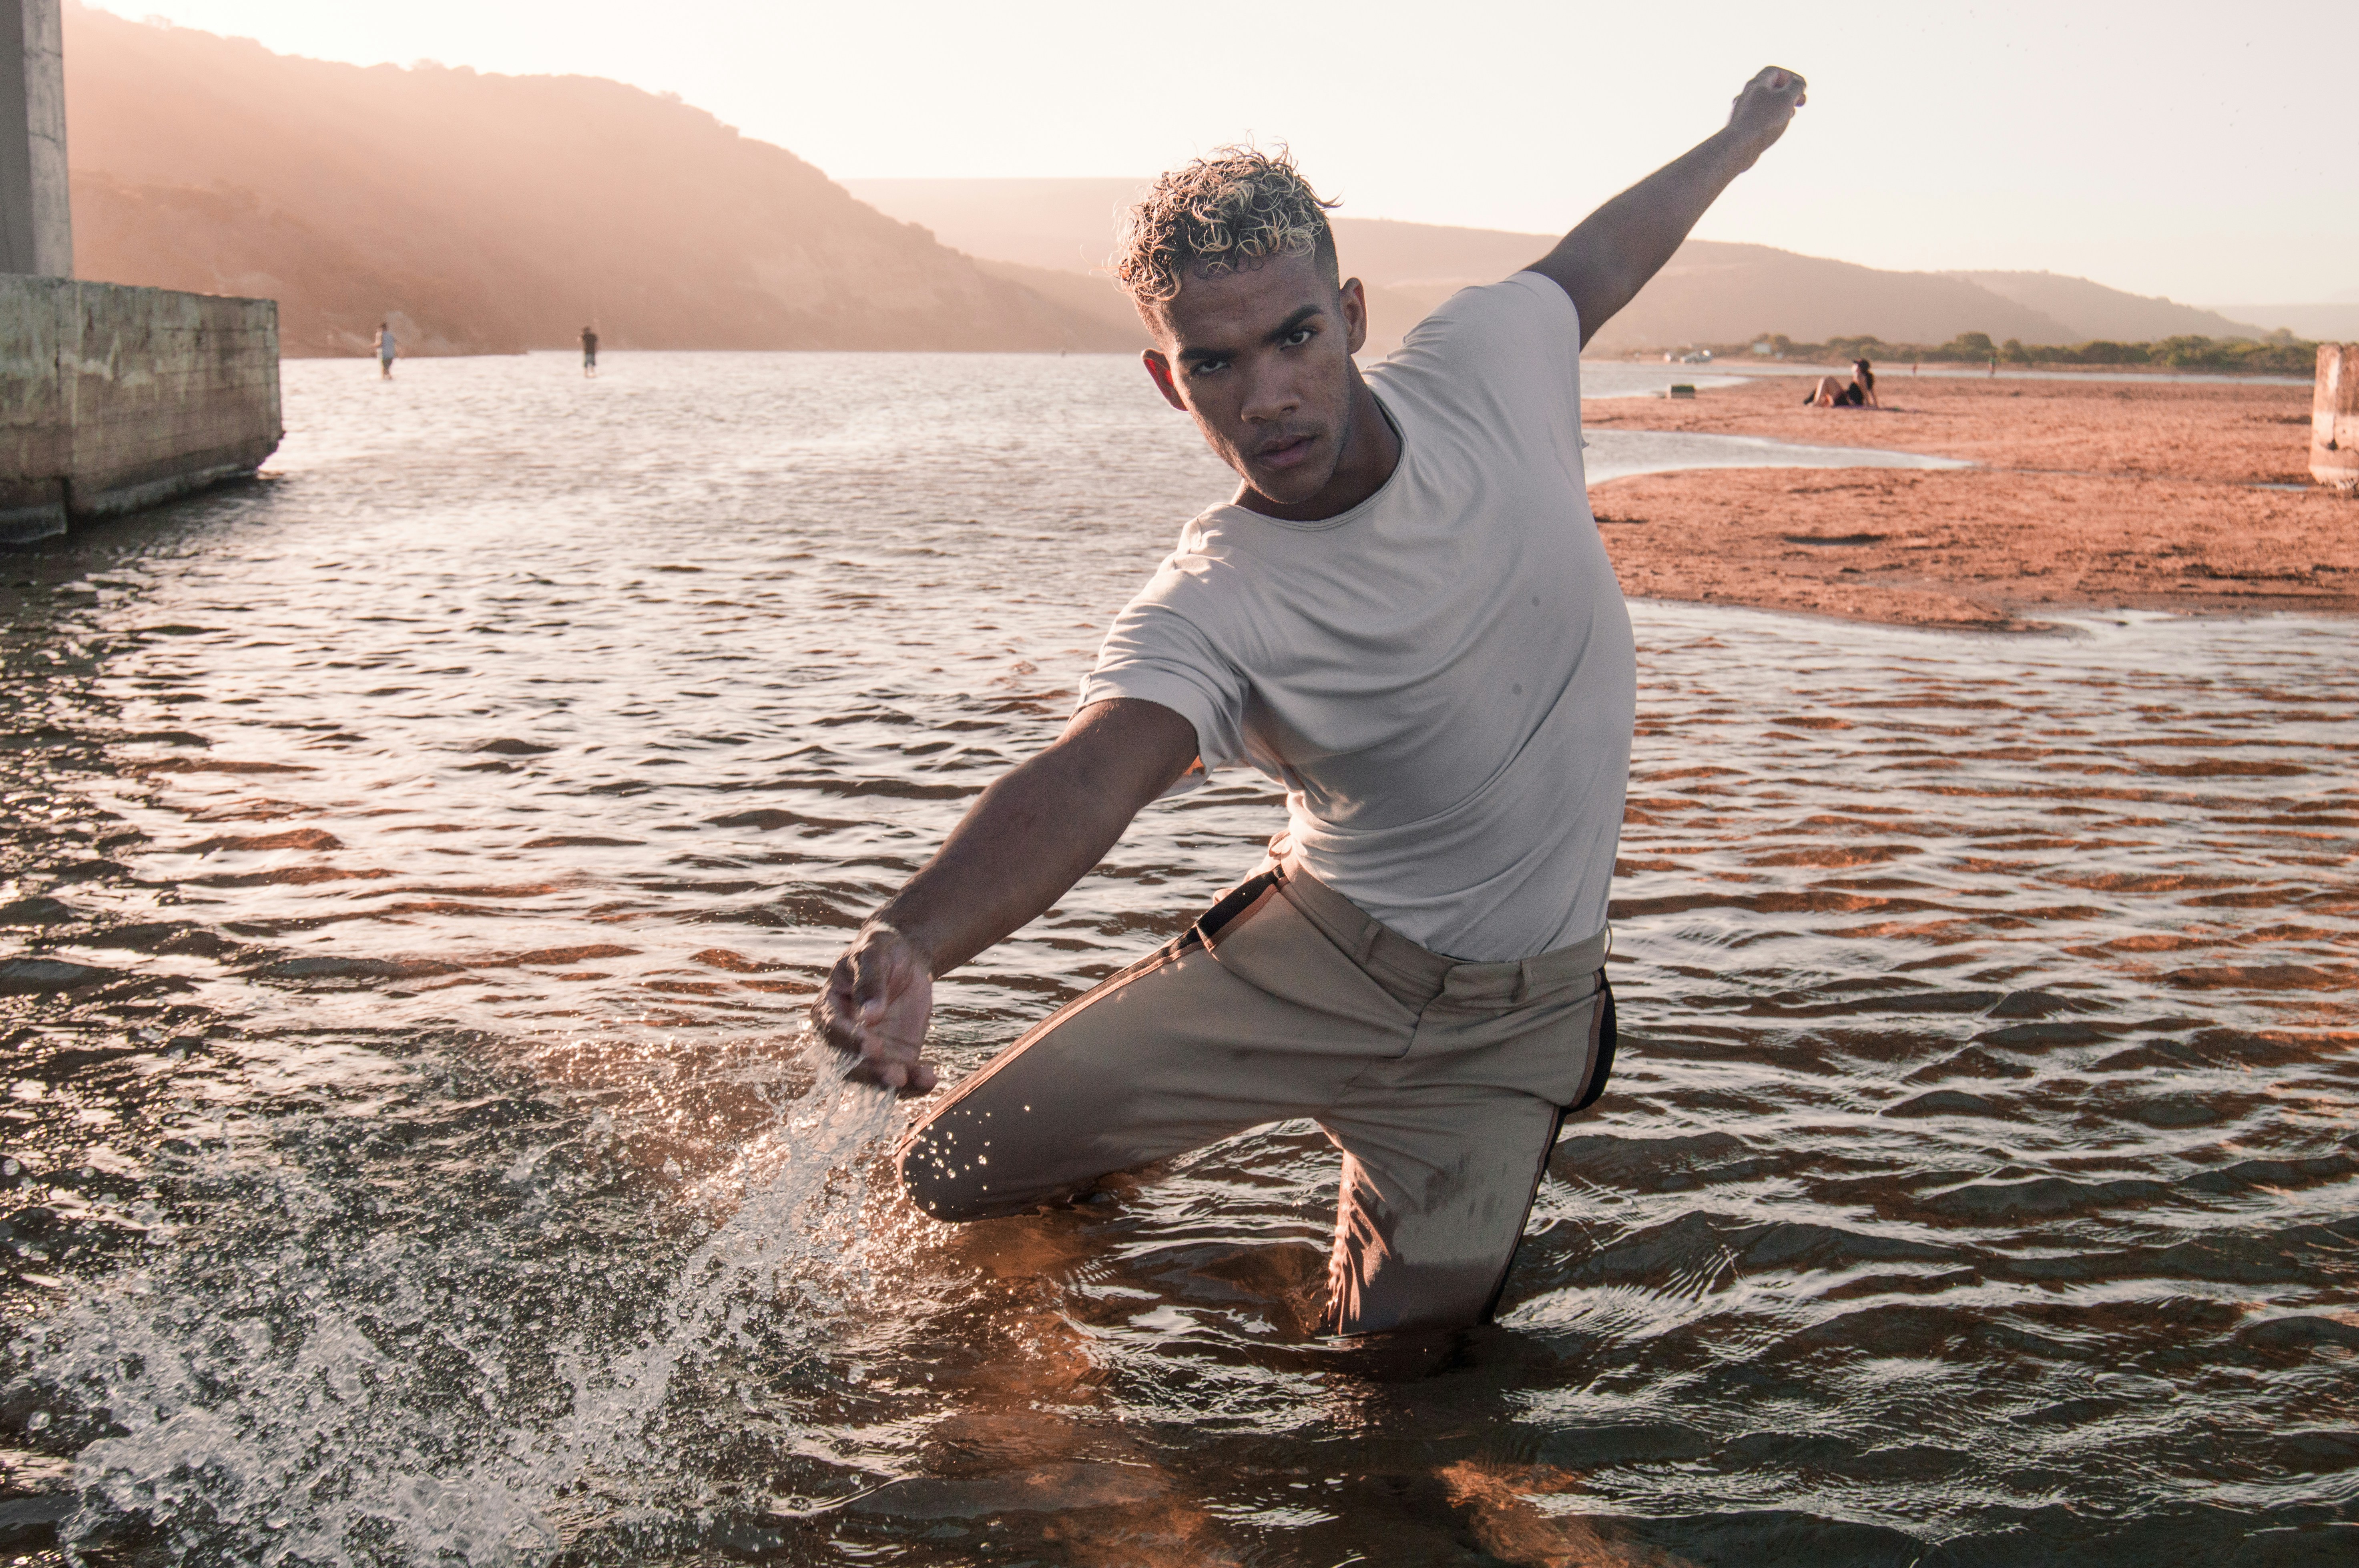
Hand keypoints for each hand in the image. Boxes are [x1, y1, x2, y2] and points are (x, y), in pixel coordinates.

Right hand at [810, 922, 938, 1091]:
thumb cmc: (880, 950)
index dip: (849, 1040)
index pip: (833, 1031)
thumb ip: (869, 983)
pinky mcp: (893, 1057)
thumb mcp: (873, 955)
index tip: (868, 1045)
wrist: (905, 957)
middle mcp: (844, 1037)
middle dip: (873, 1072)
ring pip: (876, 1076)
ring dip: (896, 1083)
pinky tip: (929, 1079)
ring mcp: (869, 1050)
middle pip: (850, 1063)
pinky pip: (902, 1075)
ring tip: (920, 1080)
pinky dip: (915, 1082)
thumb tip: (869, 1016)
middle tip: (895, 1076)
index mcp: (828, 1010)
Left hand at [1725, 66, 1806, 165]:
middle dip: (1789, 92)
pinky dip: (1771, 118)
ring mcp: (1742, 111)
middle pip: (1770, 87)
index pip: (1775, 71)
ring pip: (1764, 103)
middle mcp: (1746, 94)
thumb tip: (1798, 83)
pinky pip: (1758, 117)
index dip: (1791, 77)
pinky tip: (1777, 127)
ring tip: (1792, 113)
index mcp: (1756, 83)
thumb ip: (1795, 87)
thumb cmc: (1764, 120)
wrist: (1739, 146)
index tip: (1802, 87)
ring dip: (1781, 105)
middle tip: (1802, 101)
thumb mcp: (1786, 99)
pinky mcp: (1741, 126)